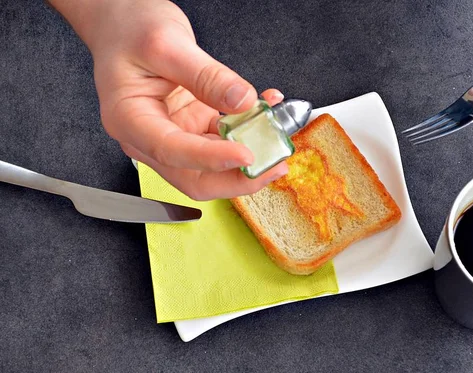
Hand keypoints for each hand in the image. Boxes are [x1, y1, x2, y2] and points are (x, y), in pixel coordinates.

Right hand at [48, 0, 287, 200]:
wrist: (124, 24)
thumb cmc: (130, 30)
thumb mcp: (167, 43)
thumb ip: (205, 75)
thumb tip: (242, 101)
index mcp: (129, 120)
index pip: (172, 151)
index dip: (211, 159)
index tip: (246, 156)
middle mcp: (149, 137)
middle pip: (194, 177)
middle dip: (236, 178)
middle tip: (272, 166)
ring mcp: (174, 135)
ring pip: (214, 166)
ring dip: (249, 157)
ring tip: (278, 141)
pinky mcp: (193, 127)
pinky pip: (224, 140)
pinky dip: (247, 131)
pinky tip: (266, 112)